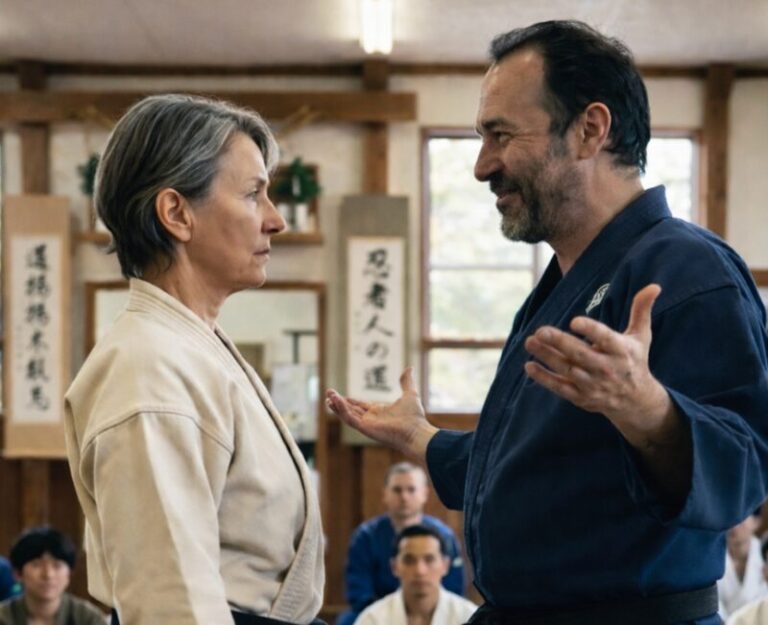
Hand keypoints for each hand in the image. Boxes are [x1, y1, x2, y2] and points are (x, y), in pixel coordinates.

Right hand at [325, 367, 437, 461]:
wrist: (416, 432)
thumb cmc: (415, 417)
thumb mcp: (410, 394)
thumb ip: (406, 381)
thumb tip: (409, 367)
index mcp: (379, 412)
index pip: (360, 406)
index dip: (349, 401)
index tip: (338, 395)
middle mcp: (371, 418)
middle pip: (351, 410)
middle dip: (339, 402)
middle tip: (329, 393)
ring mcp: (367, 424)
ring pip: (347, 414)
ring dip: (337, 405)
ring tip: (328, 396)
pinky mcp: (365, 428)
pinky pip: (350, 418)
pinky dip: (342, 410)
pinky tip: (336, 400)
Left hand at [523, 284, 673, 441]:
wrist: (636, 401)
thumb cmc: (634, 360)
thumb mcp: (641, 336)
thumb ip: (641, 310)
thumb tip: (654, 286)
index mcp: (621, 350)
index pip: (605, 338)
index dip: (590, 330)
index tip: (574, 321)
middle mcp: (607, 368)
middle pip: (580, 355)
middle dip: (560, 343)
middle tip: (540, 330)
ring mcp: (593, 384)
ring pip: (567, 369)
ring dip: (547, 356)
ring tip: (530, 341)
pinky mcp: (581, 396)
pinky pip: (560, 387)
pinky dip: (544, 378)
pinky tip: (529, 366)